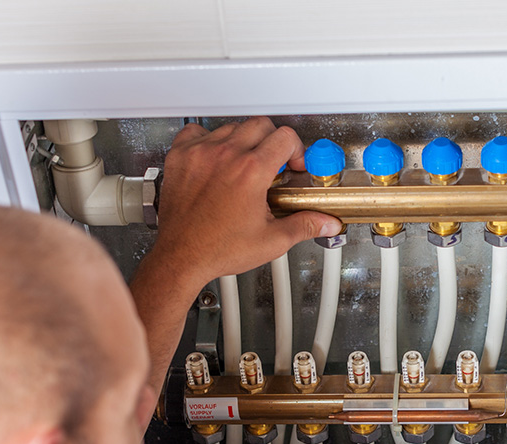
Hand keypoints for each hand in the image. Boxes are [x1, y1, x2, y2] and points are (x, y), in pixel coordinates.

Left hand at [153, 117, 341, 285]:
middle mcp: (225, 155)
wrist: (181, 257)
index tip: (294, 164)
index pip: (285, 137)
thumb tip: (325, 222)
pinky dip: (209, 139)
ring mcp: (201, 153)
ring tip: (246, 163)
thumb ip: (305, 225)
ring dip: (244, 141)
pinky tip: (216, 156)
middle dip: (274, 142)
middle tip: (275, 162)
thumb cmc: (217, 249)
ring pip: (232, 126)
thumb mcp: (272, 240)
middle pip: (261, 125)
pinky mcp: (181, 157)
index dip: (297, 150)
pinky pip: (197, 131)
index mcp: (251, 171)